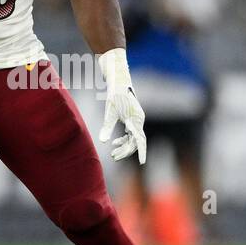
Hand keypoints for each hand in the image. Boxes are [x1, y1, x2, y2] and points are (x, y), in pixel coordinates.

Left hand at [97, 48, 146, 163]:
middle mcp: (139, 121)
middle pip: (135, 141)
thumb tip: (103, 141)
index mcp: (136, 120)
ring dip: (124, 146)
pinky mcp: (133, 118)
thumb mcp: (109, 112)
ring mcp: (137, 119)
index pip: (140, 140)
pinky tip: (115, 142)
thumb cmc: (114, 96)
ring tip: (113, 153)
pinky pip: (131, 133)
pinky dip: (124, 139)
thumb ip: (107, 127)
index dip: (142, 152)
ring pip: (133, 138)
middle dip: (126, 151)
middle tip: (114, 157)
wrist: (119, 82)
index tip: (142, 163)